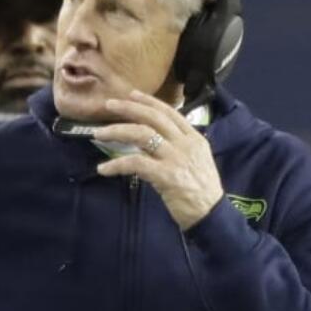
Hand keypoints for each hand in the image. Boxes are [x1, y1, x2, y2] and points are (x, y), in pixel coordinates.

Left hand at [94, 90, 223, 230]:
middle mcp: (185, 144)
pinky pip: (135, 163)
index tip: (131, 95)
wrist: (212, 215)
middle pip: (153, 118)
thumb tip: (151, 140)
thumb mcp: (195, 161)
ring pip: (141, 134)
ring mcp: (176, 158)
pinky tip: (104, 169)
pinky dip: (116, 164)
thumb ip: (177, 148)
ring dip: (117, 131)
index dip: (149, 101)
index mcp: (194, 138)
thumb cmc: (201, 191)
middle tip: (108, 105)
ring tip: (99, 134)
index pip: (170, 112)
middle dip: (129, 108)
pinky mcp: (166, 175)